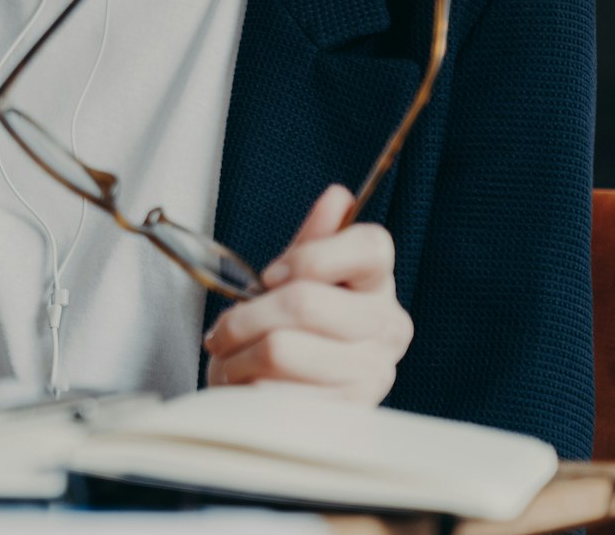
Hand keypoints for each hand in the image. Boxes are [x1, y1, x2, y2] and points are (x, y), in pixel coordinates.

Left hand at [203, 183, 413, 404]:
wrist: (284, 400)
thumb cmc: (286, 331)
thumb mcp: (293, 282)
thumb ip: (313, 242)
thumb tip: (339, 197)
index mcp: (377, 287)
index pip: (372, 246)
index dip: (312, 255)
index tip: (271, 274)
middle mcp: (388, 329)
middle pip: (305, 301)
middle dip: (246, 315)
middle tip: (226, 328)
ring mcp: (371, 375)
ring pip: (279, 348)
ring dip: (237, 354)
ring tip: (233, 357)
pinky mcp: (341, 416)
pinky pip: (272, 390)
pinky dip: (245, 387)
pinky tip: (247, 386)